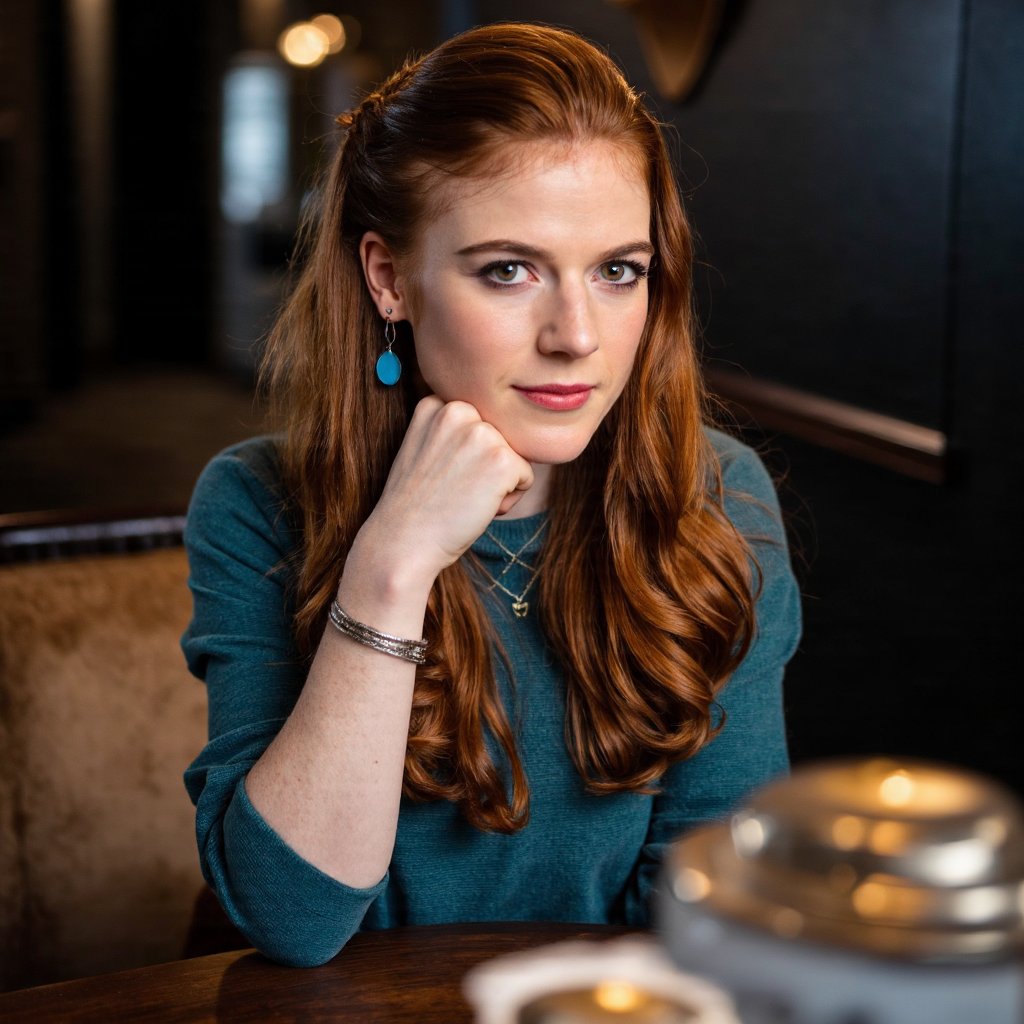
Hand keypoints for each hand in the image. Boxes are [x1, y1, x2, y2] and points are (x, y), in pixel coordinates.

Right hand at [357, 396, 534, 585]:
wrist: (403, 542)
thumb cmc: (416, 505)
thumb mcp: (423, 447)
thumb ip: (452, 430)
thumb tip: (494, 427)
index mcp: (437, 403)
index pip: (479, 422)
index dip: (467, 454)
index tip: (440, 473)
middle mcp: (459, 410)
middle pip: (500, 437)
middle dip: (485, 466)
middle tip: (452, 488)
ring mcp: (481, 433)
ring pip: (515, 456)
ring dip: (497, 482)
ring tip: (462, 497)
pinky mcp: (502, 459)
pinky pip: (526, 478)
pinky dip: (508, 500)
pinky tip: (475, 507)